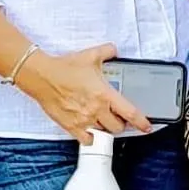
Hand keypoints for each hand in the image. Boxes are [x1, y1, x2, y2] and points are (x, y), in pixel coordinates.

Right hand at [16, 43, 150, 142]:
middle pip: (117, 127)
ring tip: (102, 121)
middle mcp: (96, 110)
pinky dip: (90, 137)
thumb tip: (114, 50)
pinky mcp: (71, 126)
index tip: (146, 126)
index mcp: (104, 94)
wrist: (42, 77)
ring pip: (103, 133)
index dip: (141, 122)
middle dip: (120, 123)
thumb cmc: (64, 68)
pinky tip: (89, 130)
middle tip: (117, 117)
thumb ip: (106, 52)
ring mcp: (84, 120)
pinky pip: (86, 139)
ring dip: (105, 128)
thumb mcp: (89, 56)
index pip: (130, 113)